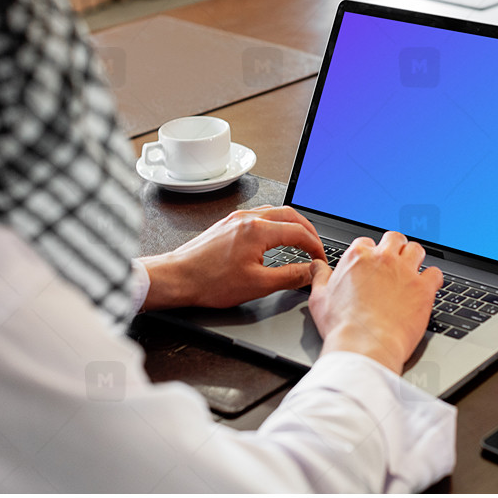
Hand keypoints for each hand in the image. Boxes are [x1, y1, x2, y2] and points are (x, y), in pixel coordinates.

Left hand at [139, 206, 325, 309]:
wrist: (177, 277)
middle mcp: (248, 218)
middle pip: (290, 214)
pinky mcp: (228, 223)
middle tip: (316, 246)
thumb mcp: (257, 284)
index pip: (299, 232)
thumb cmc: (209, 282)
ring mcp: (236, 218)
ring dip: (291, 225)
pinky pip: (259, 216)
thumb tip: (309, 272)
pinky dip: (275, 224)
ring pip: (274, 212)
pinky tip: (275, 238)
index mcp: (258, 230)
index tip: (320, 259)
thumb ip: (289, 276)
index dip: (315, 246)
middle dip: (308, 230)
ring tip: (300, 241)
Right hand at [308, 231, 442, 374]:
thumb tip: (317, 266)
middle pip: (394, 239)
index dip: (369, 253)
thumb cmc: (342, 326)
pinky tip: (427, 287)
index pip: (366, 243)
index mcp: (357, 257)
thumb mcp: (319, 299)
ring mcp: (405, 271)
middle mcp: (383, 259)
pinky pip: (435, 273)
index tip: (371, 265)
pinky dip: (432, 279)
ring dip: (414, 258)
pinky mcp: (423, 288)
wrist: (365, 346)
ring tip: (411, 271)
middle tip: (393, 263)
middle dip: (394, 248)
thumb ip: (320, 277)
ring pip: (416, 250)